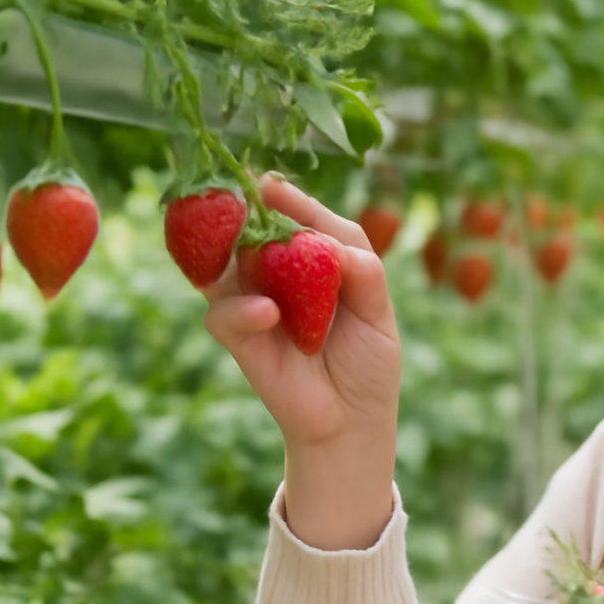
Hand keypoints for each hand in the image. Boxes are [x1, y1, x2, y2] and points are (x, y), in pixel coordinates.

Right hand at [202, 174, 400, 549]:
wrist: (353, 420)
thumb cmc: (368, 360)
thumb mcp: (378, 310)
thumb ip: (362, 272)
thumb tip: (330, 248)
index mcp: (313, 256)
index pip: (293, 213)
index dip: (283, 196)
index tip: (270, 183)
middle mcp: (275, 271)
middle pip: (249, 227)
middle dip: (243, 211)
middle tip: (242, 195)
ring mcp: (252, 301)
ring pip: (226, 262)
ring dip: (237, 249)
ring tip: (253, 244)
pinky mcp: (238, 337)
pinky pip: (225, 312)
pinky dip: (243, 308)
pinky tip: (267, 312)